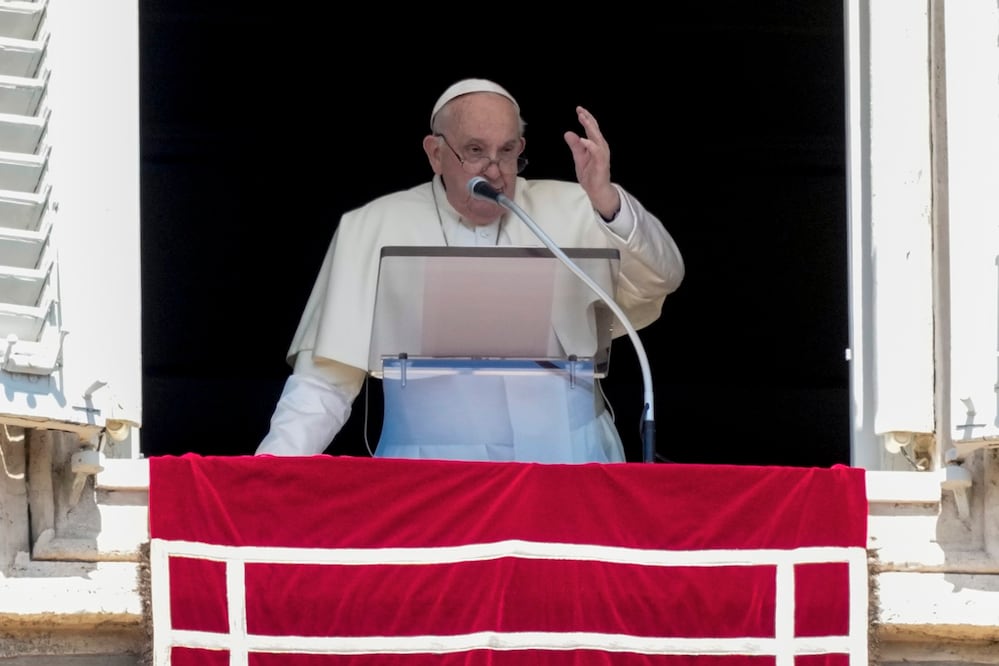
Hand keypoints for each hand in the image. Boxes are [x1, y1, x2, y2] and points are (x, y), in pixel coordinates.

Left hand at [563, 105, 620, 219]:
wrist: (596, 190)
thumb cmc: (590, 174)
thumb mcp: (579, 157)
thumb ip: (575, 145)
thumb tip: (568, 133)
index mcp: (596, 144)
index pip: (591, 128)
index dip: (586, 118)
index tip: (579, 109)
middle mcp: (601, 147)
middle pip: (595, 129)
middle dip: (588, 119)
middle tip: (580, 110)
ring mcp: (602, 154)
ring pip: (597, 137)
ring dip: (590, 127)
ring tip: (583, 119)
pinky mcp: (601, 163)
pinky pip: (596, 151)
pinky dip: (590, 144)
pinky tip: (583, 139)